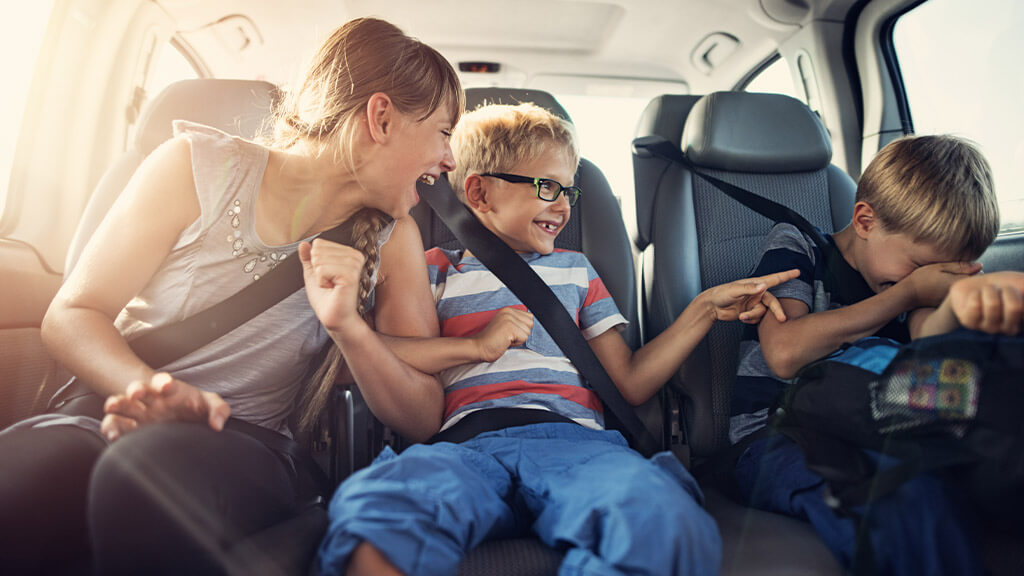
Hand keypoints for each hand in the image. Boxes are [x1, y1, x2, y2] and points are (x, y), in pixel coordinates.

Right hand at [100, 372, 229, 441]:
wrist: (179, 419)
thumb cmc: (194, 408)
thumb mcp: (208, 405)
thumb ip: (218, 410)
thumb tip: (218, 425)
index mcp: (169, 390)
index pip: (164, 382)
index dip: (164, 382)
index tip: (167, 385)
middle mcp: (150, 399)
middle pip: (138, 389)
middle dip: (136, 389)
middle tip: (136, 393)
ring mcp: (136, 413)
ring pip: (121, 405)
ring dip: (116, 405)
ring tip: (111, 408)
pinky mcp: (128, 428)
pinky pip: (114, 426)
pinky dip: (111, 429)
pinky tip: (113, 437)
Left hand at [299, 238, 365, 333]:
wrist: (334, 316)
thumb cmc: (326, 298)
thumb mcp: (313, 274)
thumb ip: (308, 258)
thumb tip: (303, 244)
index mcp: (349, 253)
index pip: (319, 243)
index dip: (316, 262)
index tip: (327, 276)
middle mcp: (354, 256)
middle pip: (318, 250)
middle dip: (317, 269)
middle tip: (329, 283)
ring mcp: (354, 265)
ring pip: (319, 260)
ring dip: (320, 277)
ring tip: (331, 286)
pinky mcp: (350, 276)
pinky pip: (322, 270)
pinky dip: (321, 282)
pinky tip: (332, 289)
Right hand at [473, 306, 532, 361]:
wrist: (478, 347)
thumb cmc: (492, 341)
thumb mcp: (505, 327)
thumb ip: (517, 323)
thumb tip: (532, 324)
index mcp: (508, 310)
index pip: (529, 317)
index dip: (521, 329)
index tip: (508, 333)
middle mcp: (508, 311)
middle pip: (531, 323)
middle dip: (522, 333)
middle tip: (507, 337)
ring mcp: (509, 318)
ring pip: (528, 331)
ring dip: (518, 339)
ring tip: (505, 339)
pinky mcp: (510, 327)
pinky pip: (524, 338)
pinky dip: (516, 343)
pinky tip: (505, 342)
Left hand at [703, 269, 800, 323]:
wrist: (712, 307)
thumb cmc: (721, 293)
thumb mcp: (734, 290)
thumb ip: (749, 288)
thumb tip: (763, 286)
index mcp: (755, 284)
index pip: (774, 279)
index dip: (786, 275)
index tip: (797, 271)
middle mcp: (757, 293)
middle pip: (772, 302)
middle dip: (776, 311)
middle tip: (782, 319)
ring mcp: (753, 303)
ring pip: (763, 312)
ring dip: (753, 316)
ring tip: (742, 316)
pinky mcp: (749, 312)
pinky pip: (756, 318)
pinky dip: (750, 319)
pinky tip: (742, 318)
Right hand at [902, 261, 981, 307]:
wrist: (908, 296)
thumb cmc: (921, 279)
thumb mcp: (939, 267)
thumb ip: (959, 266)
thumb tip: (980, 266)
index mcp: (959, 283)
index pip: (979, 277)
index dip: (976, 272)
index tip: (970, 268)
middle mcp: (960, 295)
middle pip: (974, 287)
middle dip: (972, 280)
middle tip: (964, 274)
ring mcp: (955, 303)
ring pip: (967, 294)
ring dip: (965, 288)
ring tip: (953, 283)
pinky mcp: (949, 307)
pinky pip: (959, 299)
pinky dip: (957, 295)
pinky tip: (946, 291)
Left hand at [946, 271, 1023, 334]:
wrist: (976, 283)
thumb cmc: (1003, 285)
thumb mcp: (1023, 284)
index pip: (1023, 309)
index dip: (1018, 297)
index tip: (1011, 293)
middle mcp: (1010, 328)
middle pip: (1015, 307)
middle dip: (1007, 291)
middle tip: (1000, 291)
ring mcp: (989, 328)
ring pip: (993, 304)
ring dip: (989, 291)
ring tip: (987, 293)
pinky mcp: (970, 323)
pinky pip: (975, 305)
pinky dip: (975, 295)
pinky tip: (975, 298)